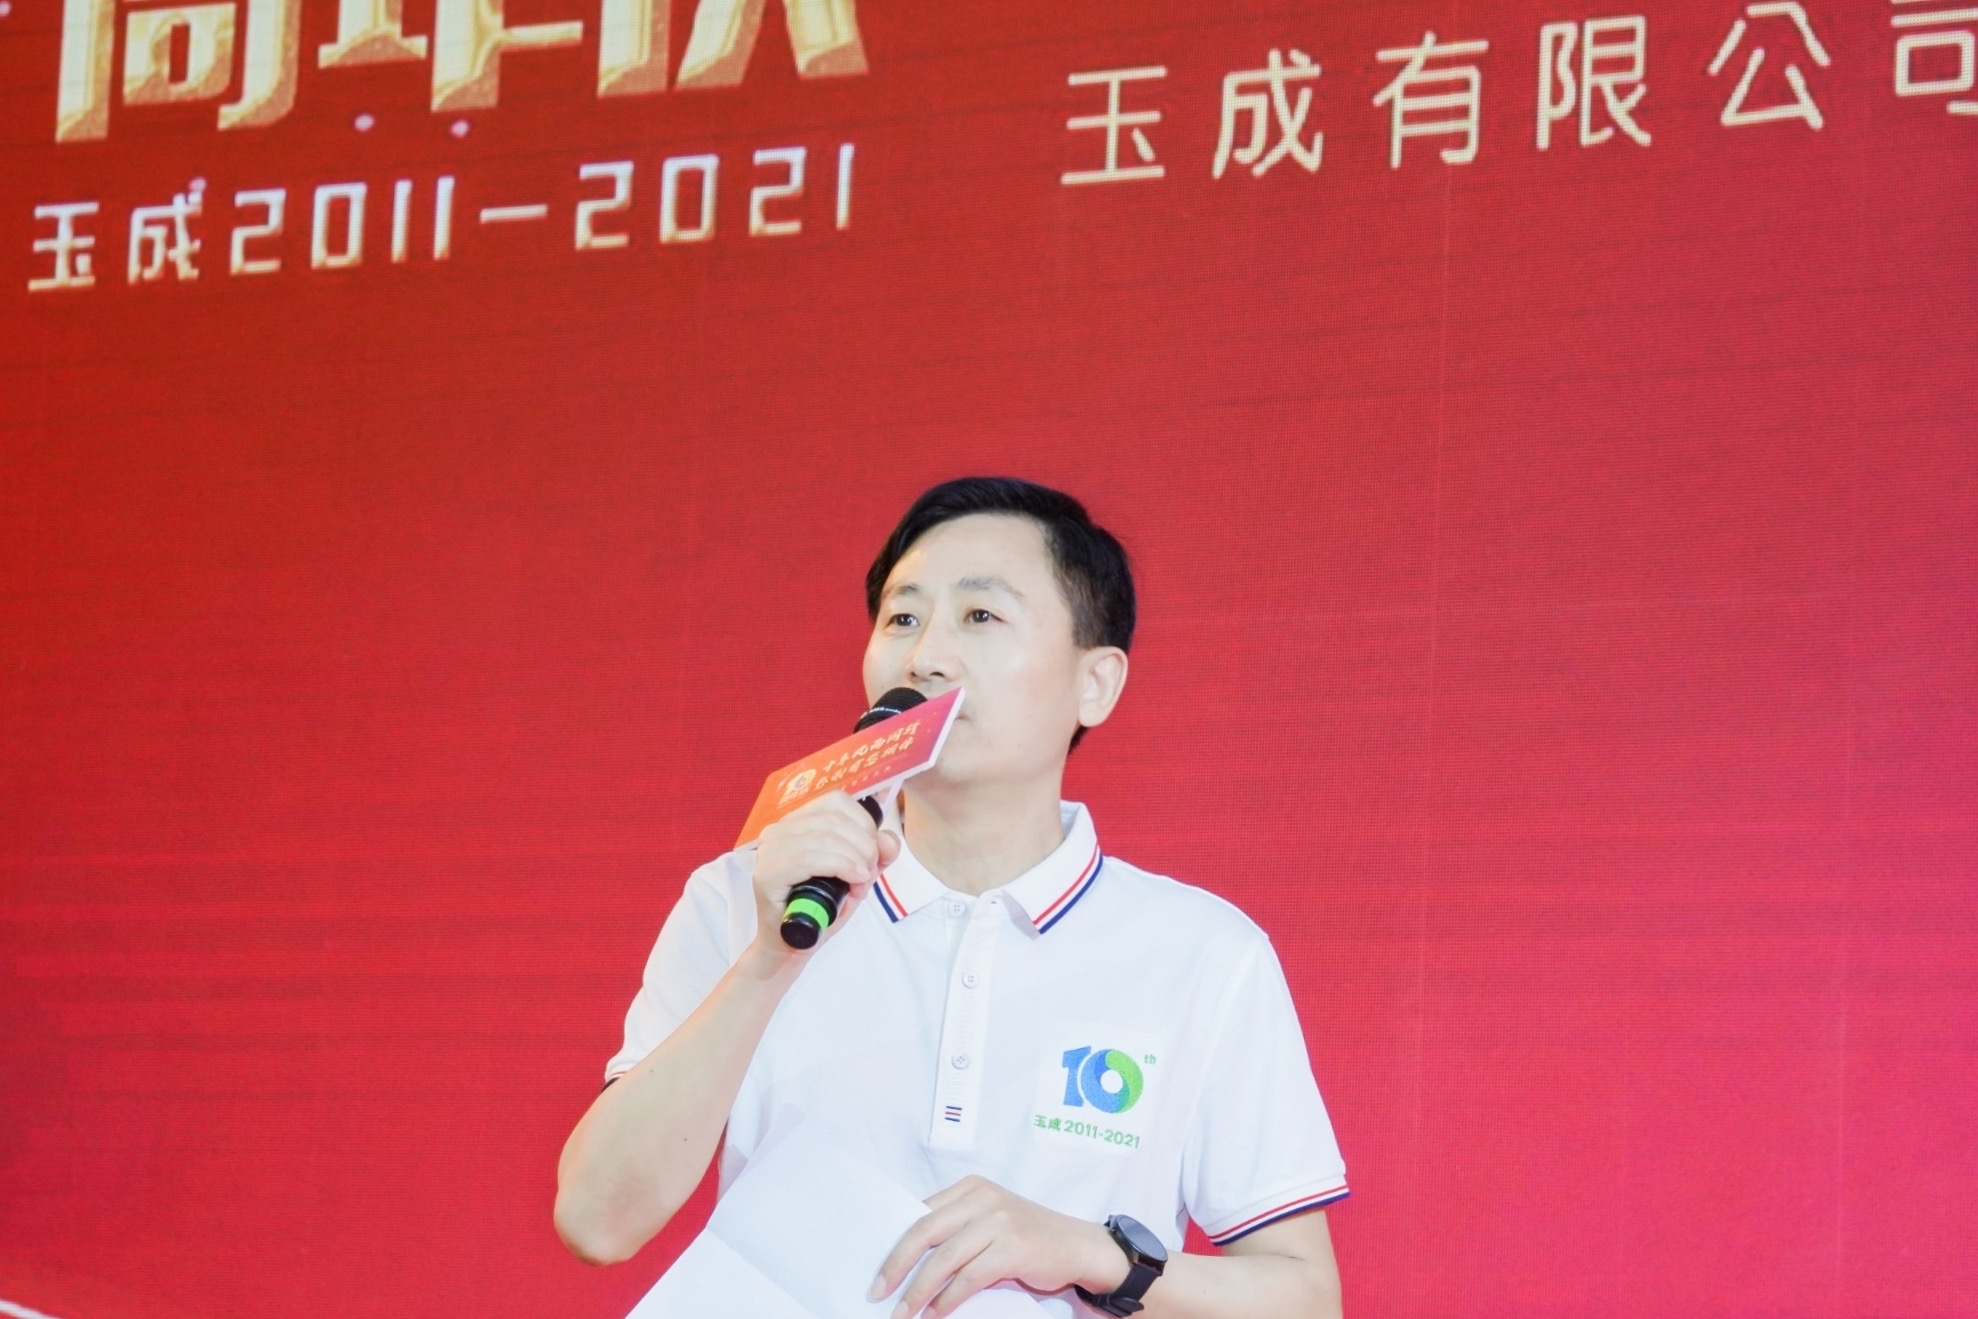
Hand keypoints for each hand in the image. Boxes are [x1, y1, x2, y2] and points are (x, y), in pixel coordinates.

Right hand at [742, 792, 900, 969]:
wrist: (793, 944)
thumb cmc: (821, 907)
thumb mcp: (857, 875)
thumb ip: (877, 854)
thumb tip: (888, 839)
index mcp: (798, 821)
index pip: (838, 801)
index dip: (865, 824)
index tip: (874, 854)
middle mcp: (778, 829)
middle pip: (835, 819)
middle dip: (864, 846)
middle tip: (868, 875)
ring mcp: (769, 850)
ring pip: (826, 837)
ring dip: (855, 861)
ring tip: (859, 886)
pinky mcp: (767, 873)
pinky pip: (811, 858)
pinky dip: (841, 868)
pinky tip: (853, 882)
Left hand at [869, 1176, 1128, 1318]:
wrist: (1078, 1246)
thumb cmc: (1027, 1238)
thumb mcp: (989, 1222)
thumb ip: (956, 1229)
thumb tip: (906, 1260)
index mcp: (971, 1187)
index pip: (920, 1213)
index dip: (895, 1244)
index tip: (877, 1270)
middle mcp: (982, 1198)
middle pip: (924, 1231)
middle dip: (896, 1265)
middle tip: (877, 1292)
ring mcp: (999, 1220)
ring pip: (944, 1258)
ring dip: (919, 1291)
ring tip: (903, 1313)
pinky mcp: (1013, 1247)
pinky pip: (969, 1277)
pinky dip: (949, 1299)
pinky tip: (936, 1313)